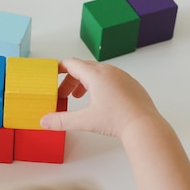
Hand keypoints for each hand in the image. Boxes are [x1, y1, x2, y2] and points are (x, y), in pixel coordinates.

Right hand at [40, 58, 160, 137]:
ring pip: (97, 73)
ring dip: (84, 83)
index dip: (59, 68)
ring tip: (80, 98)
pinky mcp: (131, 83)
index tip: (52, 73)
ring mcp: (122, 76)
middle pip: (83, 68)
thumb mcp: (84, 121)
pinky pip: (111, 78)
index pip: (71, 63)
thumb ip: (62, 120)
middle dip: (70, 80)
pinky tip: (101, 101)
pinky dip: (99, 85)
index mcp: (96, 75)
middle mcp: (109, 71)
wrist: (144, 125)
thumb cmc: (118, 120)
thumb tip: (45, 122)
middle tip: (64, 95)